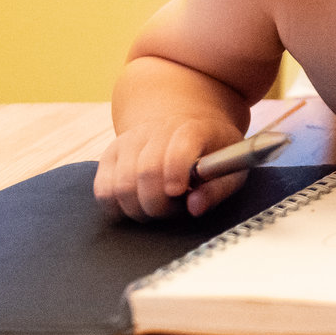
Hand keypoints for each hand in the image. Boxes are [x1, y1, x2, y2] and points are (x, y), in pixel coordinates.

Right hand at [94, 115, 243, 219]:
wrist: (181, 125)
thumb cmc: (211, 153)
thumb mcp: (232, 168)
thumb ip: (218, 189)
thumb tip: (194, 208)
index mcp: (193, 128)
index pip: (180, 145)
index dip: (176, 170)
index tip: (178, 191)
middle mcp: (157, 130)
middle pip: (146, 172)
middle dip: (161, 204)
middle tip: (176, 209)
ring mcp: (129, 141)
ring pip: (122, 185)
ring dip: (140, 209)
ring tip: (159, 206)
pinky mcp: (110, 154)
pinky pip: (103, 190)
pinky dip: (117, 207)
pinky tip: (138, 204)